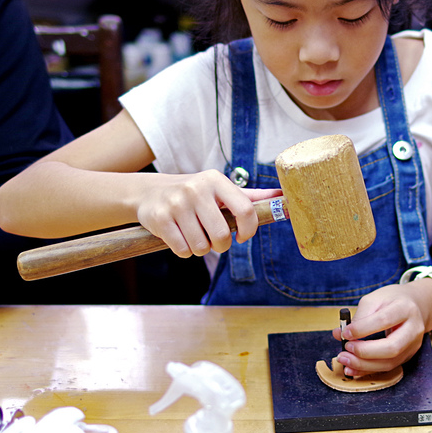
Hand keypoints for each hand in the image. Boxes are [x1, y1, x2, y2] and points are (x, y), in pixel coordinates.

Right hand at [136, 169, 280, 257]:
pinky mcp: (160, 218)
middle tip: (215, 241)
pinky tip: (180, 238)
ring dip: (201, 249)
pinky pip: (183, 250)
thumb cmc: (195, 195)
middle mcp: (196, 189)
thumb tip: (282, 196)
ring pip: (201, 246)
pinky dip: (185, 251)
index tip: (243, 237)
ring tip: (195, 237)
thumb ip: (250, 196)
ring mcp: (176, 203)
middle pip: (222, 235)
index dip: (249, 230)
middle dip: (221, 246)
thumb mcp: (220, 190)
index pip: (246, 209)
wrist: (149, 192)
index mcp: (216, 180)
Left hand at [333, 283, 430, 375]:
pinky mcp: (408, 356)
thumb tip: (341, 334)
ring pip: (390, 362)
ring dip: (364, 365)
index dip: (362, 329)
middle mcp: (414, 328)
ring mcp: (413, 345)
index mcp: (405, 308)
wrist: (415, 305)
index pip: (384, 320)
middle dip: (365, 351)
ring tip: (344, 359)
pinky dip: (368, 370)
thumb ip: (359, 316)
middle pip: (392, 347)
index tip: (345, 332)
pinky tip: (352, 368)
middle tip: (346, 348)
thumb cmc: (392, 301)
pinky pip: (387, 368)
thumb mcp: (375, 299)